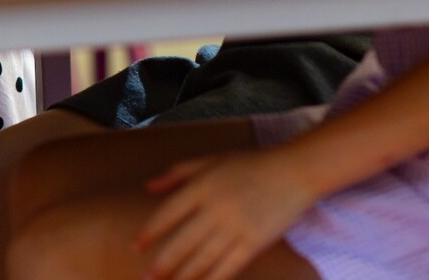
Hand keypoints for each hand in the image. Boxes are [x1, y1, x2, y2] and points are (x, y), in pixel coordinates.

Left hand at [134, 149, 315, 279]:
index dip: (150, 232)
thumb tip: (148, 187)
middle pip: (182, 242)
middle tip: (146, 277)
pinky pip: (228, 267)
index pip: (168, 213)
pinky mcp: (253, 243)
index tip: (135, 246)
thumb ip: (178, 172)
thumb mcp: (211, 160)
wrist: (294, 171)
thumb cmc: (250, 164)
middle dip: (162, 263)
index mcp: (202, 186)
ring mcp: (235, 228)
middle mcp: (215, 209)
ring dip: (183, 277)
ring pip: (202, 260)